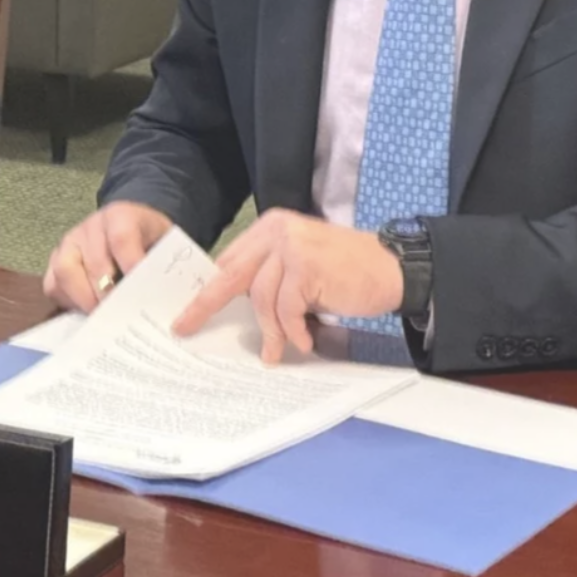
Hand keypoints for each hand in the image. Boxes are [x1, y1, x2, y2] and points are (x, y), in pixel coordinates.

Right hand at [43, 201, 172, 312]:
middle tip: (123, 315)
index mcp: (121, 215)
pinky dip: (68, 302)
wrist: (132, 225)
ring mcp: (69, 242)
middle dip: (108, 294)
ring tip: (103, 317)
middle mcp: (91, 226)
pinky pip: (52, 284)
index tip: (140, 291)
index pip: (121, 238)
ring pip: (65, 272)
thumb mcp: (166, 241)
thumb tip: (167, 296)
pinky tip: (87, 311)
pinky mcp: (56, 260)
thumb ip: (164, 263)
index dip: (130, 266)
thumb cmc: (149, 239)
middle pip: (93, 261)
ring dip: (85, 300)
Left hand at [173, 209, 403, 362]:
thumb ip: (268, 275)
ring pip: (260, 297)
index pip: (230, 259)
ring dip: (271, 330)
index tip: (188, 310)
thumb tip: (230, 303)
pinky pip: (286, 308)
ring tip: (280, 349)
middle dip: (205, 304)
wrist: (391, 267)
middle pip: (231, 273)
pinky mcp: (307, 266)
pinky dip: (294, 330)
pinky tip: (306, 338)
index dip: (208, 287)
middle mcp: (278, 230)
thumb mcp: (299, 264)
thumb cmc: (345, 271)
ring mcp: (292, 246)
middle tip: (186, 327)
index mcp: (271, 226)